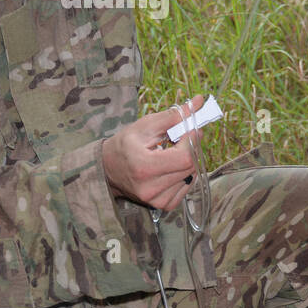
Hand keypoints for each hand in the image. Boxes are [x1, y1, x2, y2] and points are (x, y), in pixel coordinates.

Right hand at [101, 95, 205, 212]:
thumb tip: (199, 101)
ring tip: (172, 152)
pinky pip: (186, 188)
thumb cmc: (125, 144)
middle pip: (189, 167)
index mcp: (143, 167)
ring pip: (190, 176)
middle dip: (191, 148)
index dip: (192, 140)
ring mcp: (157, 200)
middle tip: (182, 137)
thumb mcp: (145, 125)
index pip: (184, 157)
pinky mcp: (162, 205)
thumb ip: (173, 116)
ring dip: (187, 161)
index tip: (191, 127)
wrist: (108, 169)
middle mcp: (150, 188)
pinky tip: (171, 167)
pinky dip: (184, 175)